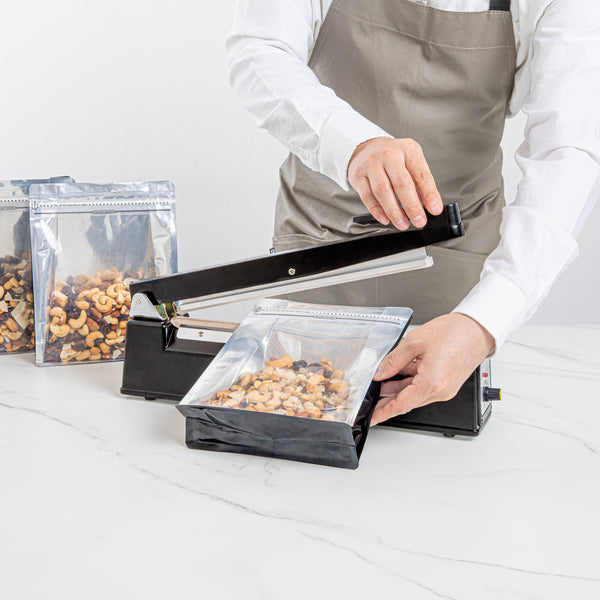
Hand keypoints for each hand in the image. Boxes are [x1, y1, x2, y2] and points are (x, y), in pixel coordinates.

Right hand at [348, 137, 442, 229]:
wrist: (366, 148)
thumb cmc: (392, 158)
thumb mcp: (410, 162)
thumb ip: (419, 183)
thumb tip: (427, 206)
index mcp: (408, 150)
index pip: (421, 174)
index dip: (430, 194)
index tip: (435, 210)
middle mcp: (389, 154)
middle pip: (401, 183)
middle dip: (411, 206)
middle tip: (419, 221)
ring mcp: (371, 164)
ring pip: (383, 191)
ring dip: (394, 212)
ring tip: (402, 223)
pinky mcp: (358, 176)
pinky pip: (368, 197)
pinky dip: (377, 211)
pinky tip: (386, 219)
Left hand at [371, 313, 494, 424]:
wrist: (478, 329)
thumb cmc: (455, 332)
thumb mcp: (415, 342)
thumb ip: (393, 360)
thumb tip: (380, 373)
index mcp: (432, 383)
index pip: (402, 404)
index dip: (384, 412)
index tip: (372, 418)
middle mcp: (441, 391)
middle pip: (408, 401)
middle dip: (388, 400)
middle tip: (372, 401)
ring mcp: (446, 389)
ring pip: (415, 394)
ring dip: (399, 390)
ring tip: (381, 384)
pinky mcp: (448, 384)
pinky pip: (425, 388)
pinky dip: (411, 383)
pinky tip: (399, 375)